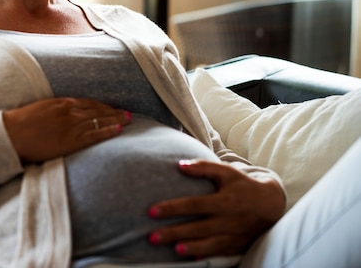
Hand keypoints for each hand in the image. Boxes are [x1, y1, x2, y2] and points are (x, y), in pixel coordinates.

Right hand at [2, 97, 130, 162]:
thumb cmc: (20, 123)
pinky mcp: (71, 140)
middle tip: (128, 113)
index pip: (88, 102)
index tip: (112, 107)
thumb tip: (62, 113)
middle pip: (98, 110)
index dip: (103, 105)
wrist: (10, 134)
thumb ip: (54, 110)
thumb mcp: (40, 110)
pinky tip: (118, 130)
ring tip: (129, 120)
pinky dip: (108, 131)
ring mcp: (72, 125)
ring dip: (116, 120)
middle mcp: (70, 111)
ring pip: (100, 121)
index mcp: (61, 102)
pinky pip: (95, 135)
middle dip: (114, 111)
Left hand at [148, 159, 284, 258]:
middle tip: (151, 237)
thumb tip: (179, 165)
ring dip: (190, 248)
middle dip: (174, 233)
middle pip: (197, 228)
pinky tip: (190, 259)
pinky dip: (206, 256)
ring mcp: (233, 236)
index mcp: (224, 201)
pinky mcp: (237, 246)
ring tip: (173, 249)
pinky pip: (219, 254)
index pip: (194, 205)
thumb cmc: (243, 185)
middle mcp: (228, 220)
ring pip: (209, 245)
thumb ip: (204, 168)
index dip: (173, 208)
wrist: (271, 205)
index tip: (151, 211)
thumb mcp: (227, 172)